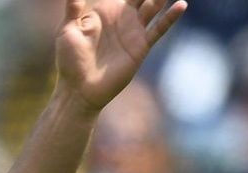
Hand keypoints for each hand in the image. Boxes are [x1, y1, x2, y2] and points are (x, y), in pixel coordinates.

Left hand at [55, 0, 186, 112]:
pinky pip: (159, 28)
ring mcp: (133, 30)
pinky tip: (181, 5)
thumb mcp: (67, 31)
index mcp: (103, 10)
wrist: (80, 89)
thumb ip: (73, 9)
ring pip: (153, 5)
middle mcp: (121, 17)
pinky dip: (171, 17)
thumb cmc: (69, 61)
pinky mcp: (141, 46)